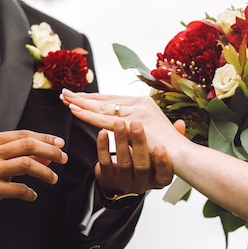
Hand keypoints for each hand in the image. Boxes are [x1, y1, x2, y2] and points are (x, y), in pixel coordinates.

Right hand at [0, 130, 67, 223]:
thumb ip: (17, 156)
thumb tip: (45, 155)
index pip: (24, 134)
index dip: (45, 138)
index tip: (59, 144)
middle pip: (28, 145)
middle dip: (50, 151)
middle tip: (62, 158)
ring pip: (26, 164)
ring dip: (44, 171)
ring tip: (52, 178)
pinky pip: (18, 188)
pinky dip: (29, 192)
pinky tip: (32, 195)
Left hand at [61, 89, 186, 154]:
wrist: (183, 156)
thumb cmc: (170, 148)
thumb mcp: (154, 132)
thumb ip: (141, 125)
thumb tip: (130, 123)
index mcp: (145, 104)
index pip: (114, 99)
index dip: (96, 98)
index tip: (79, 97)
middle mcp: (140, 104)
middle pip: (106, 100)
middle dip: (84, 97)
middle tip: (65, 92)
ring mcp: (136, 113)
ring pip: (102, 108)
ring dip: (82, 103)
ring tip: (65, 98)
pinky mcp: (132, 125)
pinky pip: (104, 119)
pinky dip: (88, 114)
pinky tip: (75, 111)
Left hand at [94, 120, 173, 196]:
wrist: (118, 178)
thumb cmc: (143, 162)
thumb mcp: (158, 155)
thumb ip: (170, 141)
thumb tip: (180, 124)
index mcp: (157, 179)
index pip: (164, 176)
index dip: (163, 162)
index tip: (162, 146)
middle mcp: (141, 183)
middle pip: (141, 166)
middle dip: (139, 144)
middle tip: (137, 125)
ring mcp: (123, 181)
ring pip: (123, 163)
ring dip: (121, 141)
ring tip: (119, 123)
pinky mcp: (107, 177)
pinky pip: (105, 162)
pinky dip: (103, 146)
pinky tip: (102, 133)